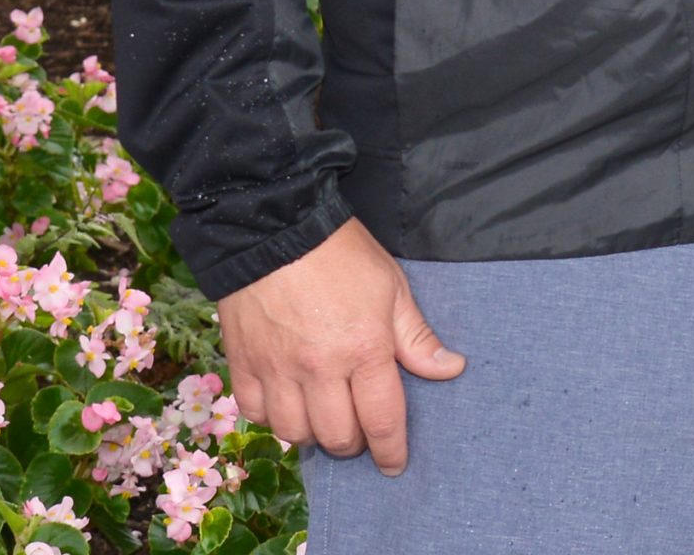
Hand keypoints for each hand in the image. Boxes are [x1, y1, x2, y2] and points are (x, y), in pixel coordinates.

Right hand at [217, 218, 465, 473]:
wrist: (275, 228)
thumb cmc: (342, 254)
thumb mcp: (392, 287)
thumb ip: (417, 337)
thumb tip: (450, 369)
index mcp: (364, 349)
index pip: (383, 420)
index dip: (391, 451)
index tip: (394, 464)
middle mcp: (320, 368)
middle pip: (338, 436)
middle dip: (354, 443)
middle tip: (360, 430)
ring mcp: (277, 370)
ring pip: (295, 433)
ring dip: (313, 434)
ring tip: (324, 417)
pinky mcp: (244, 364)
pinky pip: (256, 414)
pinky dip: (273, 418)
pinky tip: (287, 403)